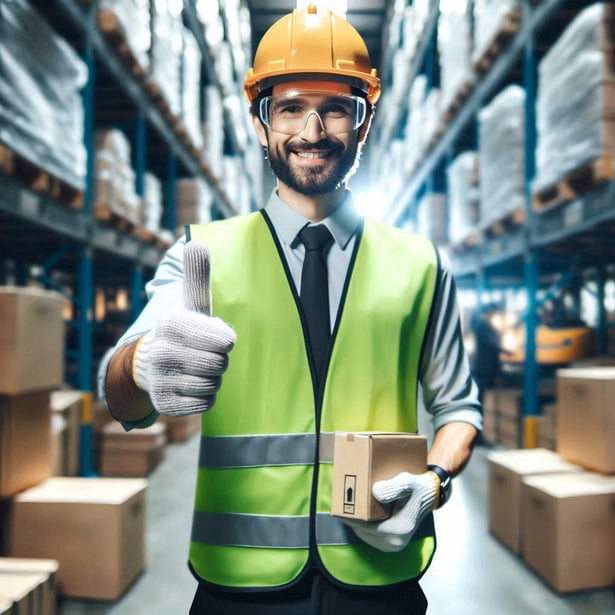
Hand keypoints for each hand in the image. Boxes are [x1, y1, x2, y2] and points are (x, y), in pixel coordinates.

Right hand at [132, 241, 235, 414]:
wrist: (146, 362)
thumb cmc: (181, 329)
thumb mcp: (189, 303)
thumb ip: (197, 276)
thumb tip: (197, 242)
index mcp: (174, 324)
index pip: (225, 341)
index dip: (224, 340)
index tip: (213, 336)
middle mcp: (163, 352)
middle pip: (221, 365)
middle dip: (218, 360)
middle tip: (203, 353)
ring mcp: (161, 380)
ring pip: (213, 385)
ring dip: (211, 378)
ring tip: (195, 368)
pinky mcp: (164, 403)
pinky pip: (204, 404)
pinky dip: (204, 397)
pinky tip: (190, 385)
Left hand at [343, 471, 438, 551]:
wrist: (429, 494)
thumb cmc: (417, 487)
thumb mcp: (407, 481)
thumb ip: (393, 487)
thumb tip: (375, 493)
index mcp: (399, 530)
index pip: (365, 527)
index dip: (350, 517)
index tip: (337, 508)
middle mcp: (397, 542)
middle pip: (363, 533)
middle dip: (352, 520)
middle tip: (339, 506)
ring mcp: (395, 545)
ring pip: (366, 536)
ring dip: (357, 524)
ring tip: (347, 509)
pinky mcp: (393, 544)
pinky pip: (371, 536)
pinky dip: (364, 526)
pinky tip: (360, 514)